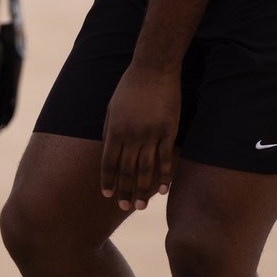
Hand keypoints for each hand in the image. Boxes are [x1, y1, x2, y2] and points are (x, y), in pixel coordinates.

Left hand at [100, 63, 178, 209]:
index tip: (108, 195)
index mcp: (115, 130)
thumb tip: (108, 151)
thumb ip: (109, 130)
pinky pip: (166, 159)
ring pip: (146, 169)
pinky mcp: (169, 131)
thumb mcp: (111, 108)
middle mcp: (132, 135)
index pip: (109, 162)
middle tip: (126, 207)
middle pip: (127, 170)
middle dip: (125, 191)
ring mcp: (151, 134)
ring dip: (143, 189)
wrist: (153, 69)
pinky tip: (162, 190)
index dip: (108, 180)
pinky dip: (164, 176)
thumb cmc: (129, 87)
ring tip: (141, 205)